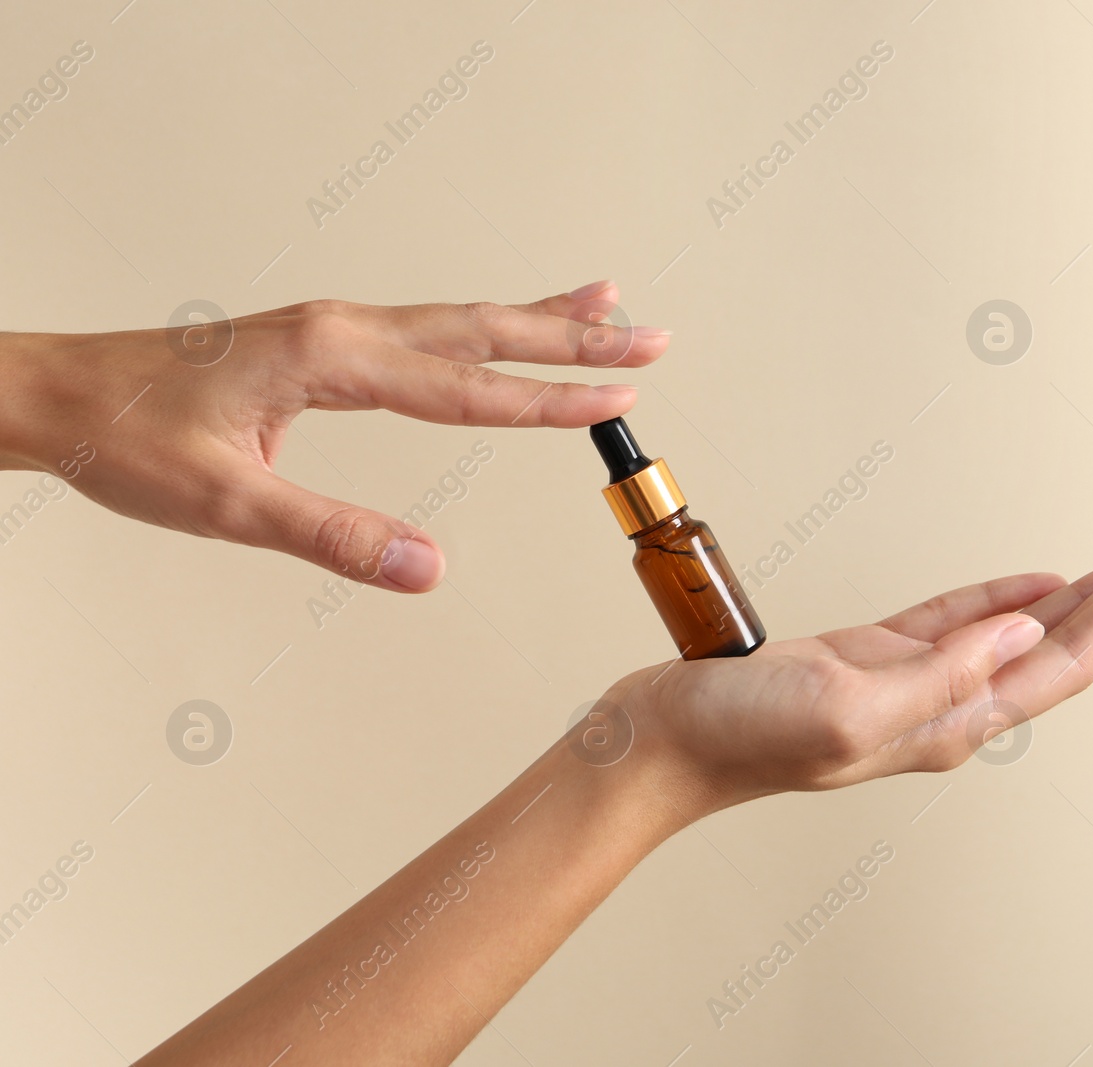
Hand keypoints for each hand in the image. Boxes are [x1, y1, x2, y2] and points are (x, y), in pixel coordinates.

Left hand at [0, 281, 665, 590]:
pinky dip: (483, 323)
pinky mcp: (325, 340)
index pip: (466, 387)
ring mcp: (336, 328)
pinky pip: (427, 326)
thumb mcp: (230, 506)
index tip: (616, 401)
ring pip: (461, 318)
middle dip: (573, 338)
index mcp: (333, 360)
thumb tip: (429, 569)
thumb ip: (336, 537)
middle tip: (652, 337)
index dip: (546, 400)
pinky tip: (501, 326)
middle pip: (483, 330)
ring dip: (540, 319)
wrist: (57, 396)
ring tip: (609, 308)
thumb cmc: (129, 440)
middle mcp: (345, 329)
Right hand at [606, 534, 1092, 813]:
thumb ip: (943, 673)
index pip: (1064, 661)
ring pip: (1018, 631)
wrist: (665, 743)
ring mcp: (909, 682)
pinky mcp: (870, 658)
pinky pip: (957, 621)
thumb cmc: (741, 736)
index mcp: (948, 724)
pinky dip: (1004, 597)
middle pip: (1059, 647)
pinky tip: (1039, 585)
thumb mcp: (848, 704)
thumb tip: (1027, 632)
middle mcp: (943, 707)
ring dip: (1077, 596)